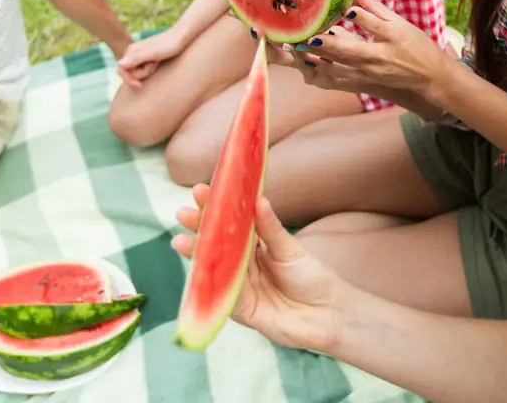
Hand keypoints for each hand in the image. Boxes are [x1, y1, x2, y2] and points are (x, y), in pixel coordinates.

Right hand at [116, 28, 185, 88]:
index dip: (129, 80)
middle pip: (129, 72)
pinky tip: (157, 63)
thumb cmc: (169, 45)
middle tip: (155, 64)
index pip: (122, 70)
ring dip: (147, 71)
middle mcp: (133, 52)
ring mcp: (139, 54)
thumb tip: (119, 64)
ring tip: (157, 62)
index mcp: (131, 51)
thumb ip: (136, 59)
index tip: (141, 85)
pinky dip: (149, 69)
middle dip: (142, 73)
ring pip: (136, 71)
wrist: (181, 37)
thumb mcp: (152, 54)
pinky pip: (142, 68)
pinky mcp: (147, 56)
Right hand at [172, 184, 347, 352]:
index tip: (201, 190)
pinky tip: (194, 270)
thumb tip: (258, 199)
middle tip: (182, 212)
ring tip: (179, 240)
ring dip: (195, 253)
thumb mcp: (291, 249)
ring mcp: (239, 283)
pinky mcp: (238, 307)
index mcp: (257, 241)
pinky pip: (220, 294)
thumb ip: (271, 228)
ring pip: (213, 266)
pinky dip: (207, 283)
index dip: (216, 205)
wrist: (327, 315)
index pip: (232, 220)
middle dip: (199, 227)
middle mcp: (243, 261)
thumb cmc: (312, 277)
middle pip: (217, 241)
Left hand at [270, 0, 455, 101]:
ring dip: (318, 59)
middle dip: (327, 43)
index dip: (359, 17)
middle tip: (305, 34)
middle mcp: (380, 57)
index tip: (342, 9)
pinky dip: (322, 73)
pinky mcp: (364, 83)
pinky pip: (339, 80)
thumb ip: (372, 6)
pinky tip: (306, 65)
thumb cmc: (415, 45)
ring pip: (341, 67)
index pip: (374, 25)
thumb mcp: (398, 22)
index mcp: (393, 36)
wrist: (429, 77)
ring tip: (298, 48)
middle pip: (351, 50)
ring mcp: (370, 73)